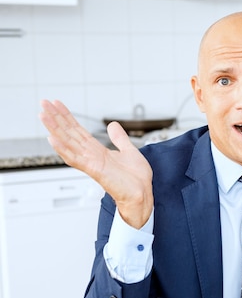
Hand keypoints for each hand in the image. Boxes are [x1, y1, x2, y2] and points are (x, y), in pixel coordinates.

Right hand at [39, 100, 153, 227]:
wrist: (142, 194)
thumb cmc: (136, 179)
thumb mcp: (129, 151)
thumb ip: (119, 138)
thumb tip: (113, 125)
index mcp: (98, 151)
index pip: (78, 131)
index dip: (68, 117)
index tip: (57, 104)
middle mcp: (91, 156)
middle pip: (69, 133)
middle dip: (56, 118)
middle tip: (44, 103)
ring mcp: (91, 163)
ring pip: (68, 143)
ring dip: (55, 129)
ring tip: (43, 115)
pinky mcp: (94, 171)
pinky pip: (75, 159)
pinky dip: (63, 149)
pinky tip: (53, 139)